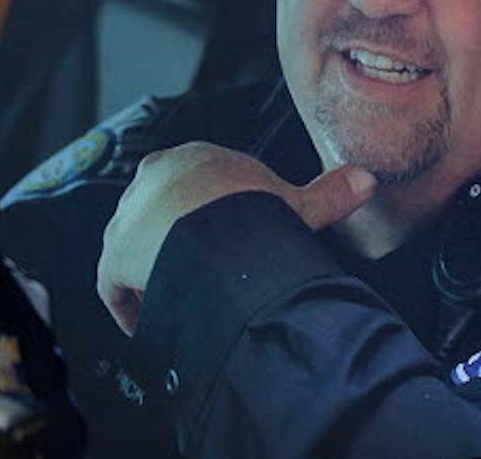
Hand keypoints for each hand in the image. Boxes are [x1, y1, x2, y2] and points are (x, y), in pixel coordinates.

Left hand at [96, 142, 374, 334]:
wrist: (210, 231)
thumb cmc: (251, 212)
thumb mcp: (295, 202)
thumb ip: (329, 193)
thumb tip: (367, 180)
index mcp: (192, 159)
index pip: (189, 185)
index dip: (202, 217)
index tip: (217, 243)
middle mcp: (152, 181)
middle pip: (157, 217)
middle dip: (172, 245)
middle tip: (199, 275)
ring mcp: (127, 218)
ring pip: (135, 251)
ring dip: (152, 276)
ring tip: (179, 301)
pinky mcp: (112, 255)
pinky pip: (115, 286)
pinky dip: (132, 305)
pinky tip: (153, 321)